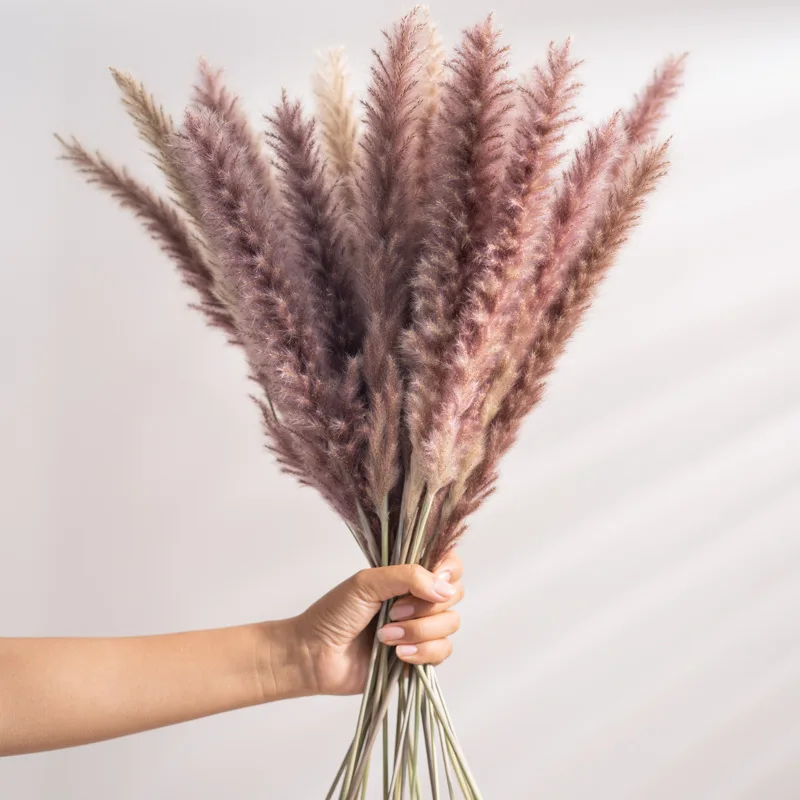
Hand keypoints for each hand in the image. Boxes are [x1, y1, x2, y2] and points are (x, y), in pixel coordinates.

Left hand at [289, 553, 463, 695]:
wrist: (314, 654)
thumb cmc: (334, 613)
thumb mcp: (367, 582)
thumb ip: (408, 577)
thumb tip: (445, 588)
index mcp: (408, 576)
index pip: (449, 565)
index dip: (448, 571)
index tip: (433, 578)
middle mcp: (418, 600)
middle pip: (454, 595)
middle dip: (425, 605)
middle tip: (393, 610)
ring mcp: (420, 629)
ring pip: (450, 624)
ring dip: (419, 630)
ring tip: (385, 635)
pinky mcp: (420, 658)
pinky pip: (442, 652)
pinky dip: (422, 652)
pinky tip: (398, 654)